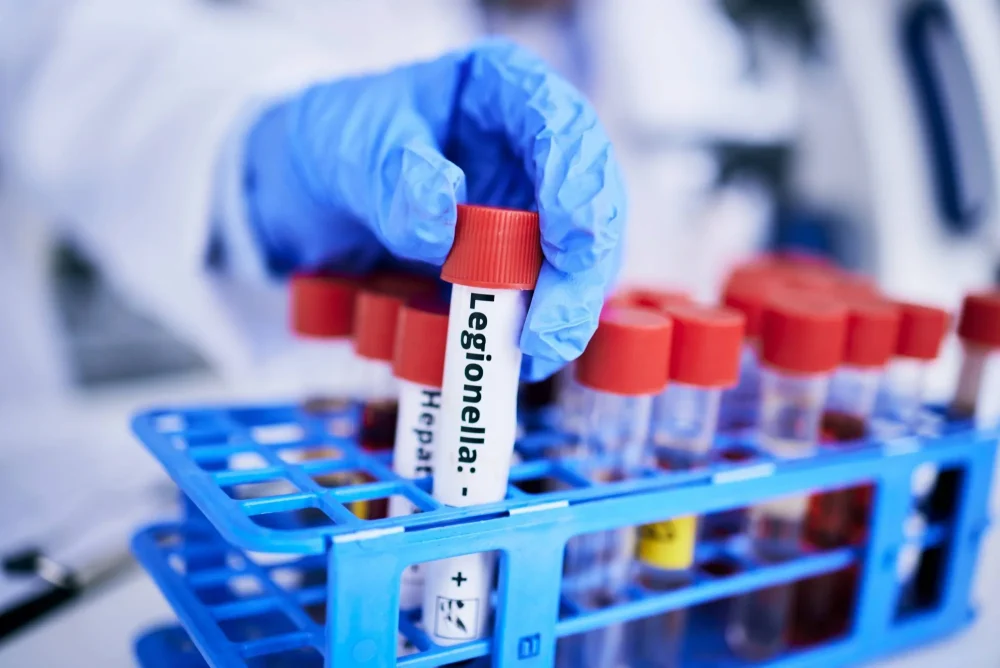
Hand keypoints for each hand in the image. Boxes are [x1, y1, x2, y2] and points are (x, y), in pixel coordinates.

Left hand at [245, 39, 625, 379]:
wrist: (306, 194)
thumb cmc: (335, 145)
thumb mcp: (350, 149)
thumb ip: (394, 179)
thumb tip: (443, 223)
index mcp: (502, 89)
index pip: (562, 124)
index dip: (578, 183)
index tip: (567, 241)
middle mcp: (531, 145)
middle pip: (590, 201)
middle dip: (581, 270)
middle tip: (550, 332)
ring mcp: (531, 202)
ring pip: (580, 255)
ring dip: (567, 308)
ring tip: (536, 354)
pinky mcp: (517, 256)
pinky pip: (545, 292)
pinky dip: (538, 324)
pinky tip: (521, 354)